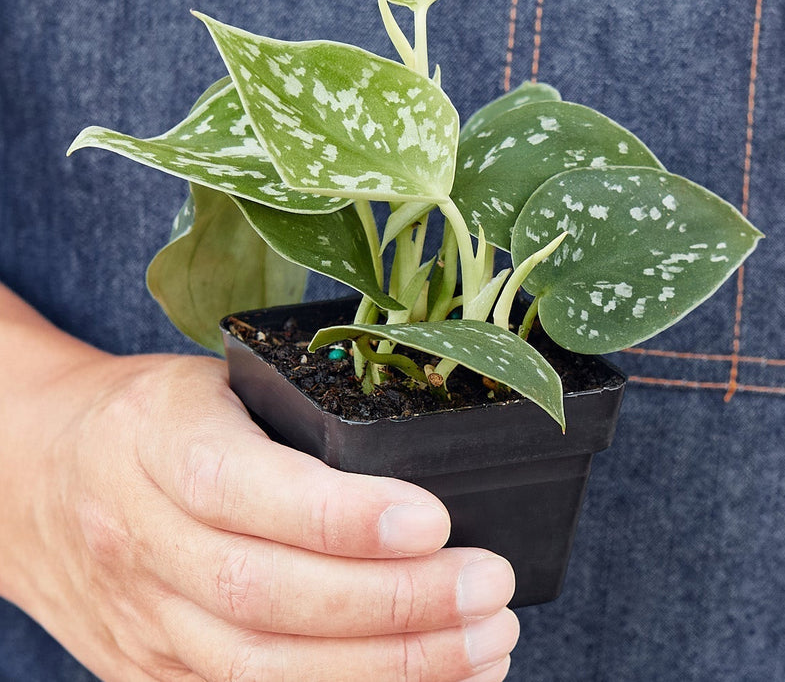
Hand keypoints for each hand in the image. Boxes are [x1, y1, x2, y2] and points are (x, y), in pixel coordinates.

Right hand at [2, 337, 517, 680]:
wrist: (41, 473)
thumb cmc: (156, 415)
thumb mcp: (217, 382)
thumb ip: (301, 423)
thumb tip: (430, 464)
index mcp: (157, 441)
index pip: (245, 490)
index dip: (342, 515)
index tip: (436, 519)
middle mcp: (141, 539)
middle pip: (265, 597)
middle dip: (394, 605)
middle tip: (488, 588)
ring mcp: (142, 622)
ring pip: (262, 670)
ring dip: (389, 669)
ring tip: (485, 644)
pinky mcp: (150, 673)